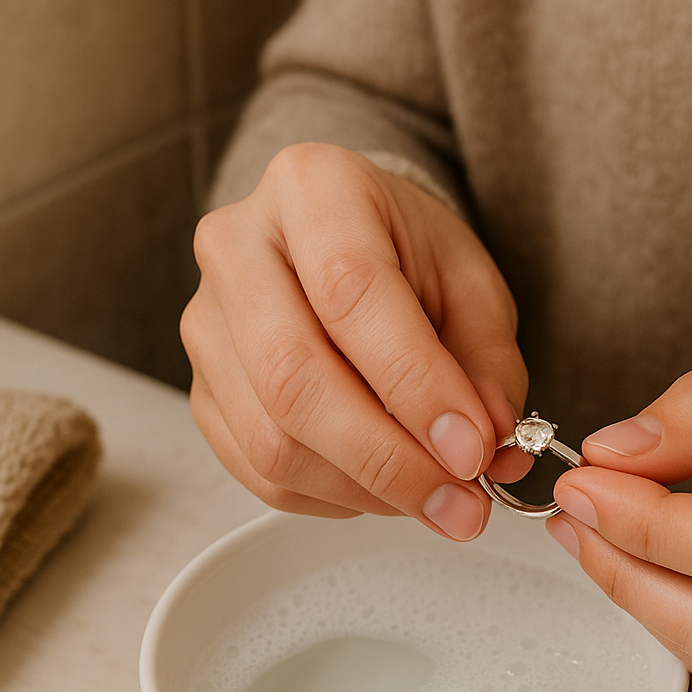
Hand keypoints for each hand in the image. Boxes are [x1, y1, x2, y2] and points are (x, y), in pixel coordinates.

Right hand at [182, 142, 530, 537]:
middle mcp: (238, 248)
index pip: (353, 295)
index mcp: (312, 190)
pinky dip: (333, 498)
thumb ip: (488, 365)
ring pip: (272, 441)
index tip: (472, 449)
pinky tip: (383, 487)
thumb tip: (490, 448)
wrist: (349, 241)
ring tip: (436, 497)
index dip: (417, 385)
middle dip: (389, 460)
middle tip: (461, 501)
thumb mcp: (472, 286)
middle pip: (295, 381)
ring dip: (367, 490)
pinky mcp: (202, 389)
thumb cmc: (408, 253)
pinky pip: (259, 472)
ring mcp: (208, 323)